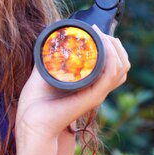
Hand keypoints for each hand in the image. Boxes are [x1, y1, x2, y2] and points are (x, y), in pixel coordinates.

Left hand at [15, 25, 129, 141]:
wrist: (31, 124)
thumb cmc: (35, 104)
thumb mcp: (43, 75)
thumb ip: (47, 60)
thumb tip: (47, 42)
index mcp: (88, 86)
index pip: (113, 67)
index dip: (111, 48)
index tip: (95, 31)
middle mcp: (96, 90)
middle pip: (122, 66)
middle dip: (116, 45)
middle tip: (100, 32)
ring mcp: (96, 93)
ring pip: (120, 68)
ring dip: (115, 48)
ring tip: (102, 35)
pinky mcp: (92, 97)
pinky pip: (110, 75)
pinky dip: (111, 58)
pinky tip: (103, 45)